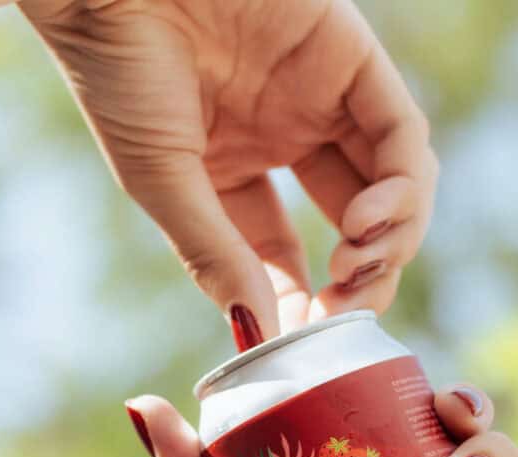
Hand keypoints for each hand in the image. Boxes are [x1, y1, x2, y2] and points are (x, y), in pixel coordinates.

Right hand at [19, 0, 437, 338]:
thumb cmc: (115, 69)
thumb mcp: (164, 182)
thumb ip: (216, 255)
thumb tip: (258, 334)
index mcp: (235, 170)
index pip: (286, 257)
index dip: (305, 303)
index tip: (307, 337)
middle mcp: (287, 136)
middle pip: (354, 229)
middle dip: (364, 279)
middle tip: (349, 307)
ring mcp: (322, 98)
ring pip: (393, 187)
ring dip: (391, 240)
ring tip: (359, 263)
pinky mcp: (351, 57)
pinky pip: (402, 134)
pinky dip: (403, 186)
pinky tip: (369, 220)